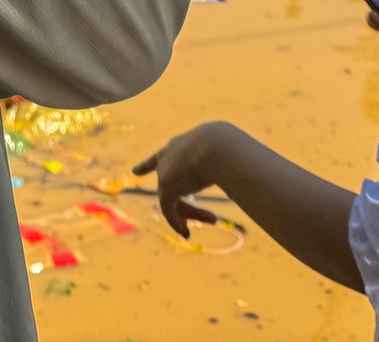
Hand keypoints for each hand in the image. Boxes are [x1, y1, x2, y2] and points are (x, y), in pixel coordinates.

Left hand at [133, 122, 236, 237]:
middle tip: (207, 217)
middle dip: (186, 206)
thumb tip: (243, 172)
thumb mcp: (226, 155)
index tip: (135, 171)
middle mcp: (168, 156)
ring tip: (213, 220)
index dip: (147, 165)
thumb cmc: (227, 147)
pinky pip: (169, 210)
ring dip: (192, 214)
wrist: (219, 145)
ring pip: (172, 199)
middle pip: (170, 185)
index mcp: (181, 144)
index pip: (160, 156)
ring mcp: (165, 171)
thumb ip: (227, 164)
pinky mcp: (166, 186)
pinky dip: (177, 223)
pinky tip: (186, 234)